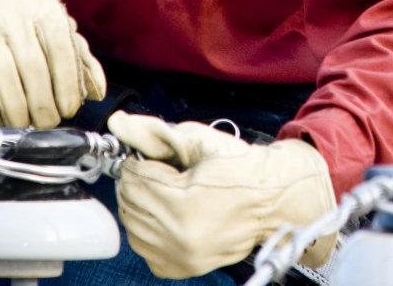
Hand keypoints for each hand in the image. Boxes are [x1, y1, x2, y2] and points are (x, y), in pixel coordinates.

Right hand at [0, 0, 106, 127]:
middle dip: (44, 105)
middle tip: (48, 122)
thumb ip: (78, 59)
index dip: (69, 85)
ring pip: (6, 80)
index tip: (70, 108)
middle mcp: (10, 11)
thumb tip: (98, 91)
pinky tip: (0, 117)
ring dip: (19, 112)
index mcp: (40, 6)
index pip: (62, 48)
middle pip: (34, 68)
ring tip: (25, 123)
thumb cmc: (14, 30)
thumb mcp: (50, 33)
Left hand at [108, 113, 336, 277]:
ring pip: (133, 227)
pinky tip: (168, 214)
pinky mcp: (183, 267)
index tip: (147, 157)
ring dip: (142, 206)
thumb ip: (154, 131)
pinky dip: (149, 229)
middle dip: (139, 183)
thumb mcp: (199, 140)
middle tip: (158, 172)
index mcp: (184, 204)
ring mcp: (181, 256)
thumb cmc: (243, 169)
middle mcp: (180, 237)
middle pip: (130, 204)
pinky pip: (144, 248)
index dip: (138, 163)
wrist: (273, 199)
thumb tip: (119, 124)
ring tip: (165, 191)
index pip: (135, 180)